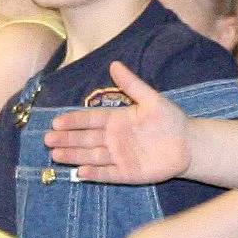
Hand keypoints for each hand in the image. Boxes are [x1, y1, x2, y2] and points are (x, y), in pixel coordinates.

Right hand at [43, 63, 190, 183]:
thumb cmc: (171, 120)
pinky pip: (108, 174)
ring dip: (74, 156)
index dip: (73, 121)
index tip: (57, 122)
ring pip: (91, 156)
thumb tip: (114, 63)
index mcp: (117, 120)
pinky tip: (80, 173)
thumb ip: (132, 84)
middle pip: (85, 139)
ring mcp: (119, 157)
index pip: (90, 120)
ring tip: (56, 155)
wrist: (189, 144)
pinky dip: (95, 174)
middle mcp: (114, 139)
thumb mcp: (152, 99)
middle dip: (67, 139)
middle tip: (48, 140)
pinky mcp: (128, 173)